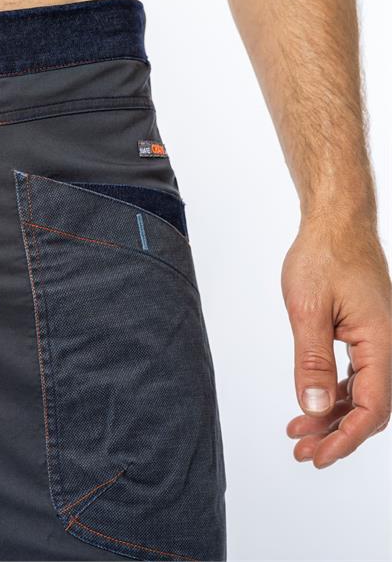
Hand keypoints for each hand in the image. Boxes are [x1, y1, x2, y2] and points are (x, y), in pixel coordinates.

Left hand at [282, 220, 391, 467]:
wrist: (336, 224)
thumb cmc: (323, 257)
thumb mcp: (307, 311)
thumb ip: (311, 361)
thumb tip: (312, 407)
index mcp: (382, 342)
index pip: (372, 407)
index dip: (346, 437)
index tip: (319, 456)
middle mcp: (388, 345)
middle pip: (370, 407)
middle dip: (338, 434)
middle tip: (303, 453)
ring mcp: (379, 340)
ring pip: (362, 393)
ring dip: (332, 417)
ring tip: (298, 436)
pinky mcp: (367, 334)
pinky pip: (356, 375)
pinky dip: (333, 394)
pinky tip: (310, 406)